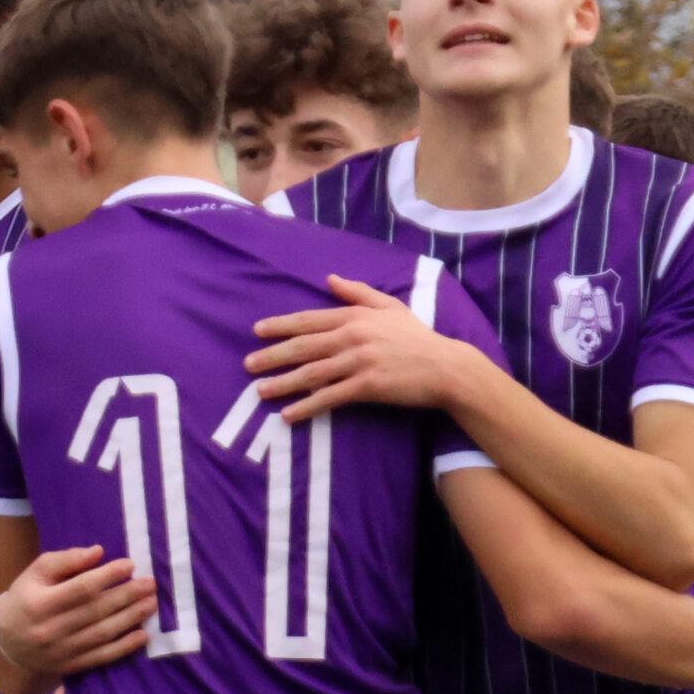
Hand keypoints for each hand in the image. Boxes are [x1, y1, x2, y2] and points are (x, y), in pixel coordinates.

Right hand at [0, 545, 159, 675]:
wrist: (7, 641)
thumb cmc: (26, 597)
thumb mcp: (36, 573)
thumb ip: (65, 561)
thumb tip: (97, 552)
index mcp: (39, 603)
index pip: (80, 588)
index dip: (108, 576)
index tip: (130, 564)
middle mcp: (50, 629)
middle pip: (96, 611)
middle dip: (127, 596)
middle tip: (151, 584)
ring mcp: (61, 651)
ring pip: (102, 634)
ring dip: (131, 618)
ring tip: (152, 604)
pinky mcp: (71, 666)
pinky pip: (102, 657)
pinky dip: (125, 647)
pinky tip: (143, 635)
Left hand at [245, 274, 467, 422]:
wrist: (445, 367)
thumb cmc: (418, 338)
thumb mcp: (390, 306)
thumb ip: (358, 293)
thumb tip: (329, 279)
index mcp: (356, 317)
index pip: (310, 320)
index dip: (281, 325)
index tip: (257, 331)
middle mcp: (353, 337)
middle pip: (304, 346)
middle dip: (273, 355)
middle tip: (248, 364)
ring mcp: (359, 362)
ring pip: (312, 373)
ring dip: (283, 382)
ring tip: (261, 391)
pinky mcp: (367, 387)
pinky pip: (330, 397)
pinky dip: (307, 406)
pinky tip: (289, 415)